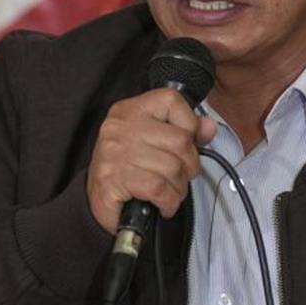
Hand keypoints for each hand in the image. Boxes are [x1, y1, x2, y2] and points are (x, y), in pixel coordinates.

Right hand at [86, 89, 216, 234]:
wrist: (96, 202)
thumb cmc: (127, 169)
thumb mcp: (154, 142)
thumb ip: (184, 131)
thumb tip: (208, 127)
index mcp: (131, 110)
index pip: (172, 100)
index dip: (189, 124)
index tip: (186, 143)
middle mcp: (120, 126)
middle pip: (180, 141)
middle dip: (189, 166)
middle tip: (179, 177)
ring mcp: (115, 152)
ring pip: (173, 168)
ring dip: (178, 188)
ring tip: (170, 192)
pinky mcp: (113, 179)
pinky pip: (159, 188)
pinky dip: (168, 201)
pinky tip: (163, 204)